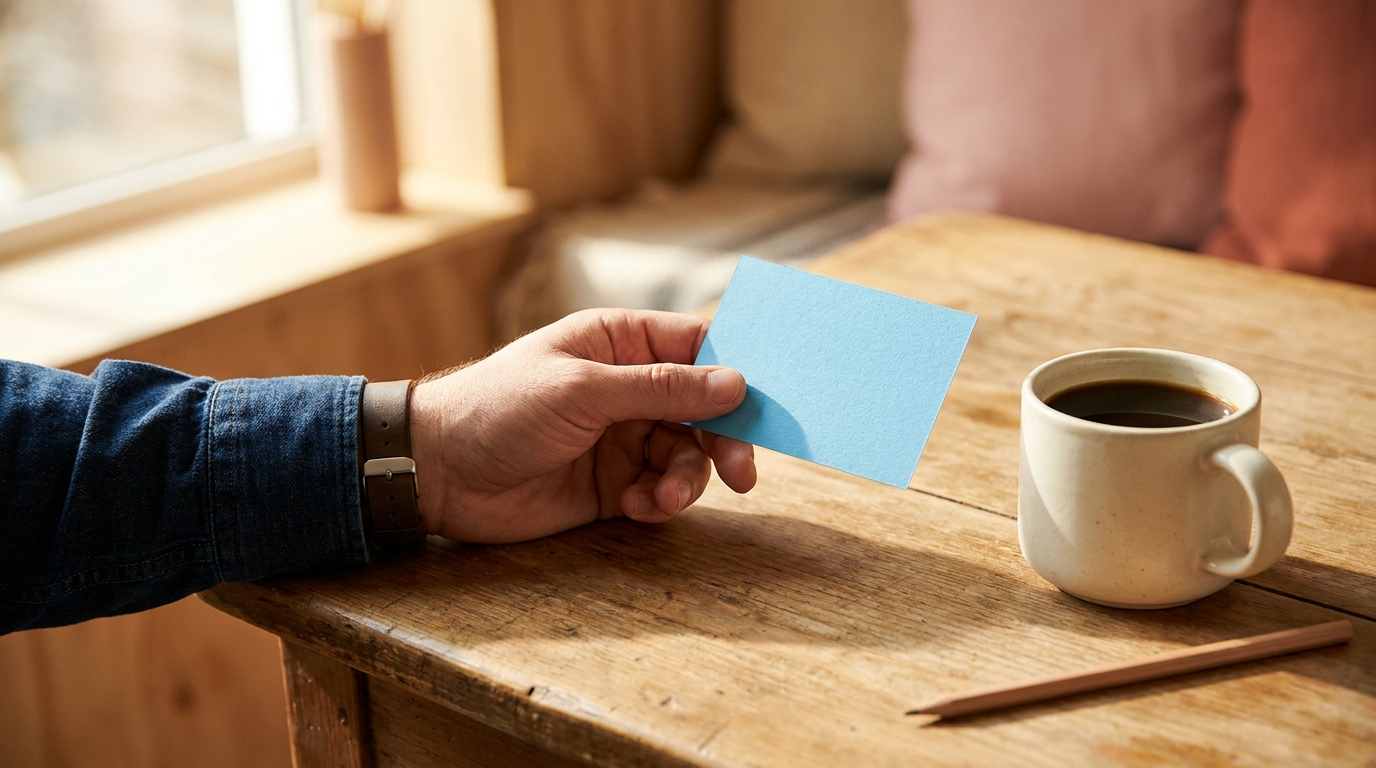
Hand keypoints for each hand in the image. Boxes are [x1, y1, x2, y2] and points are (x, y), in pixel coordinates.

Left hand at [409, 309, 756, 542]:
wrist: (440, 473)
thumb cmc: (500, 408)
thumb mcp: (583, 391)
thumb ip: (661, 389)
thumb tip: (736, 384)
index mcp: (619, 341)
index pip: (698, 347)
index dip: (735, 374)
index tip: (765, 408)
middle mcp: (628, 386)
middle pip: (704, 408)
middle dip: (724, 441)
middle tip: (741, 475)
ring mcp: (622, 436)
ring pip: (687, 455)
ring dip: (688, 480)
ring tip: (663, 499)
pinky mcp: (613, 483)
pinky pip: (661, 489)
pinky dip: (661, 502)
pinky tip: (638, 508)